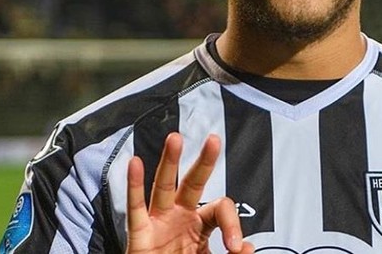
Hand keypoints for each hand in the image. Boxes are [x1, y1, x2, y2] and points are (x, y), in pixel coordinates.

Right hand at [126, 133, 254, 253]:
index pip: (220, 210)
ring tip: (175, 138)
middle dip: (203, 162)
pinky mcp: (139, 234)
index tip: (236, 247)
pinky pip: (135, 208)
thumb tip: (248, 246)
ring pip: (164, 186)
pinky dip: (133, 185)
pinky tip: (134, 163)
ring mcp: (159, 222)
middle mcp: (180, 217)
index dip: (232, 225)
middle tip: (214, 140)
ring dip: (169, 162)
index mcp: (201, 225)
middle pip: (193, 183)